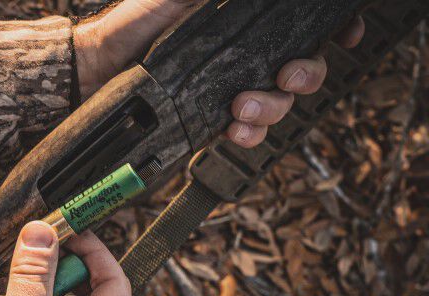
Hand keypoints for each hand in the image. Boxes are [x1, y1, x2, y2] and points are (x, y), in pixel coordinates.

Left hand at [72, 0, 366, 147]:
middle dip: (305, 76)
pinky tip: (233, 129)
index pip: (301, 29)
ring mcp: (227, 89)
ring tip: (240, 107)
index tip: (344, 36)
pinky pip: (244, 132)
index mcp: (246, 25)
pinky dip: (247, 134)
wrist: (93, 67)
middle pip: (302, 69)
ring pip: (277, 104)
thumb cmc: (134, 21)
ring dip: (271, 109)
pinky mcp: (206, 120)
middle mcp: (243, 57)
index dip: (331, 33)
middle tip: (285, 76)